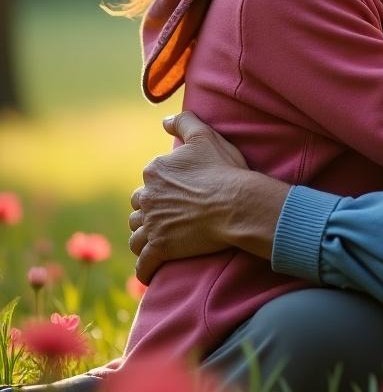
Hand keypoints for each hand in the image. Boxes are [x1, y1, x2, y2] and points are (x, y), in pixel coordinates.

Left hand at [128, 112, 251, 283]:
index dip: (161, 187)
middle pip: (139, 208)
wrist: (237, 203)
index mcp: (155, 171)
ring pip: (136, 235)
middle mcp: (148, 198)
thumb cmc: (225, 170)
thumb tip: (165, 120)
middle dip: (148, 212)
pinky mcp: (160, 249)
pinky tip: (150, 272)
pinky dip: (144, 269)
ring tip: (155, 243)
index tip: (177, 193)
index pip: (149, 181)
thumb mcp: (206, 137)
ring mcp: (152, 225)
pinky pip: (143, 264)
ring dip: (143, 239)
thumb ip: (184, 123)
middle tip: (166, 217)